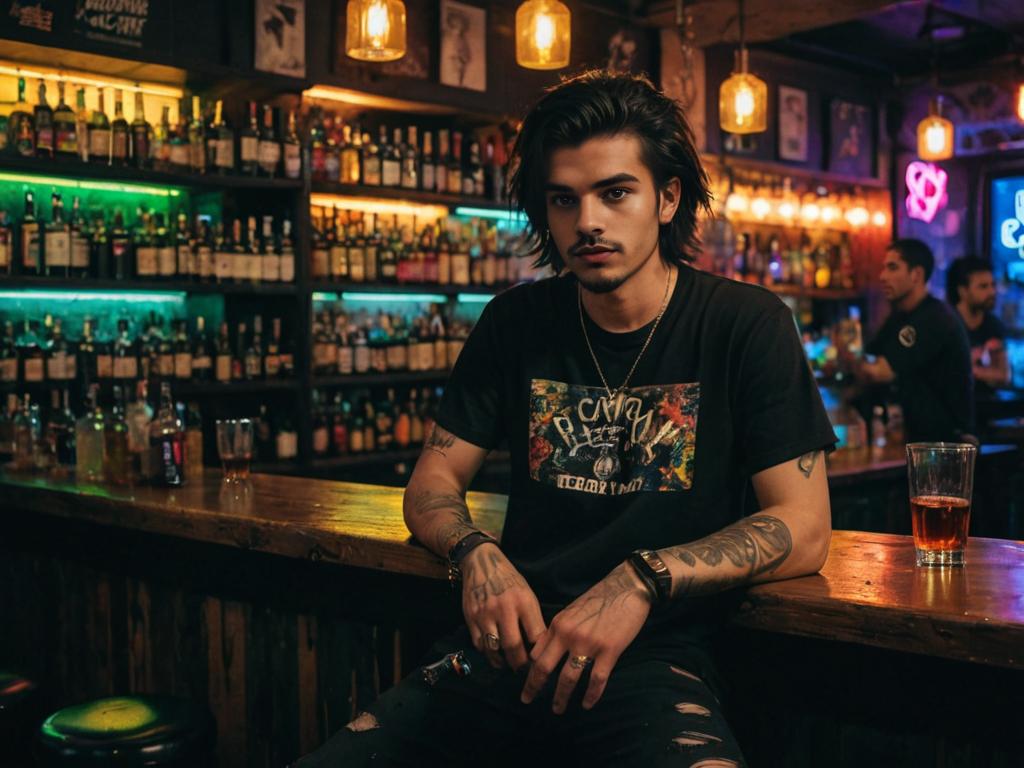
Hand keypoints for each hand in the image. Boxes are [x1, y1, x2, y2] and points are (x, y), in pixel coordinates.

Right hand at [461, 543, 545, 670]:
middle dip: (519, 663)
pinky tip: (493, 652)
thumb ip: (532, 618)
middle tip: (522, 669)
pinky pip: (479, 643)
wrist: (482, 562)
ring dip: (501, 662)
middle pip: (513, 646)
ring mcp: (485, 613)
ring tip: (507, 664)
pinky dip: (487, 652)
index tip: (539, 662)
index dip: (538, 654)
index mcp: (523, 601)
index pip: (535, 635)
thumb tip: (537, 647)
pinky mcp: (470, 617)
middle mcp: (504, 608)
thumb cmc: (509, 580)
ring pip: (493, 649)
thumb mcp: (527, 594)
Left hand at [521, 562, 651, 713]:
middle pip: (544, 667)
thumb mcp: (572, 611)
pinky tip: (587, 704)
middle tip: (527, 700)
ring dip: (561, 697)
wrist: (627, 588)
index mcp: (558, 624)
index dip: (529, 669)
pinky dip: (591, 695)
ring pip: (568, 678)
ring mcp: (588, 643)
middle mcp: (568, 634)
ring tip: (557, 709)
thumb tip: (544, 651)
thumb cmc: (600, 599)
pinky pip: (597, 679)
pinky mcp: (609, 650)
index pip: (536, 652)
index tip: (526, 682)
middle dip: (533, 686)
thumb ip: (558, 630)